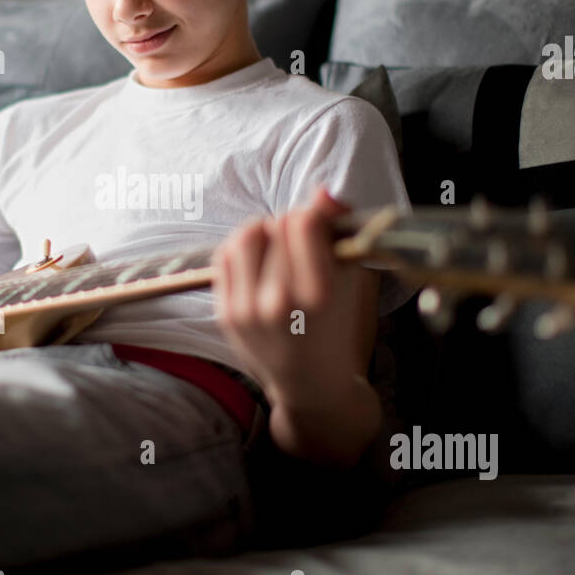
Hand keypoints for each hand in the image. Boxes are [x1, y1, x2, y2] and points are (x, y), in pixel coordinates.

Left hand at [211, 185, 365, 403]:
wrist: (310, 383)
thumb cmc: (336, 325)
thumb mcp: (349, 280)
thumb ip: (337, 232)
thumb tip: (322, 192)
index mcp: (318, 296)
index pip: (302, 223)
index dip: (312, 215)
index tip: (319, 226)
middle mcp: (279, 304)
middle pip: (275, 226)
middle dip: (290, 226)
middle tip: (299, 242)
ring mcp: (247, 311)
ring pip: (245, 236)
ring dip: (263, 231)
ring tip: (276, 247)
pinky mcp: (226, 314)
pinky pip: (225, 257)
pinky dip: (242, 249)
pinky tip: (258, 261)